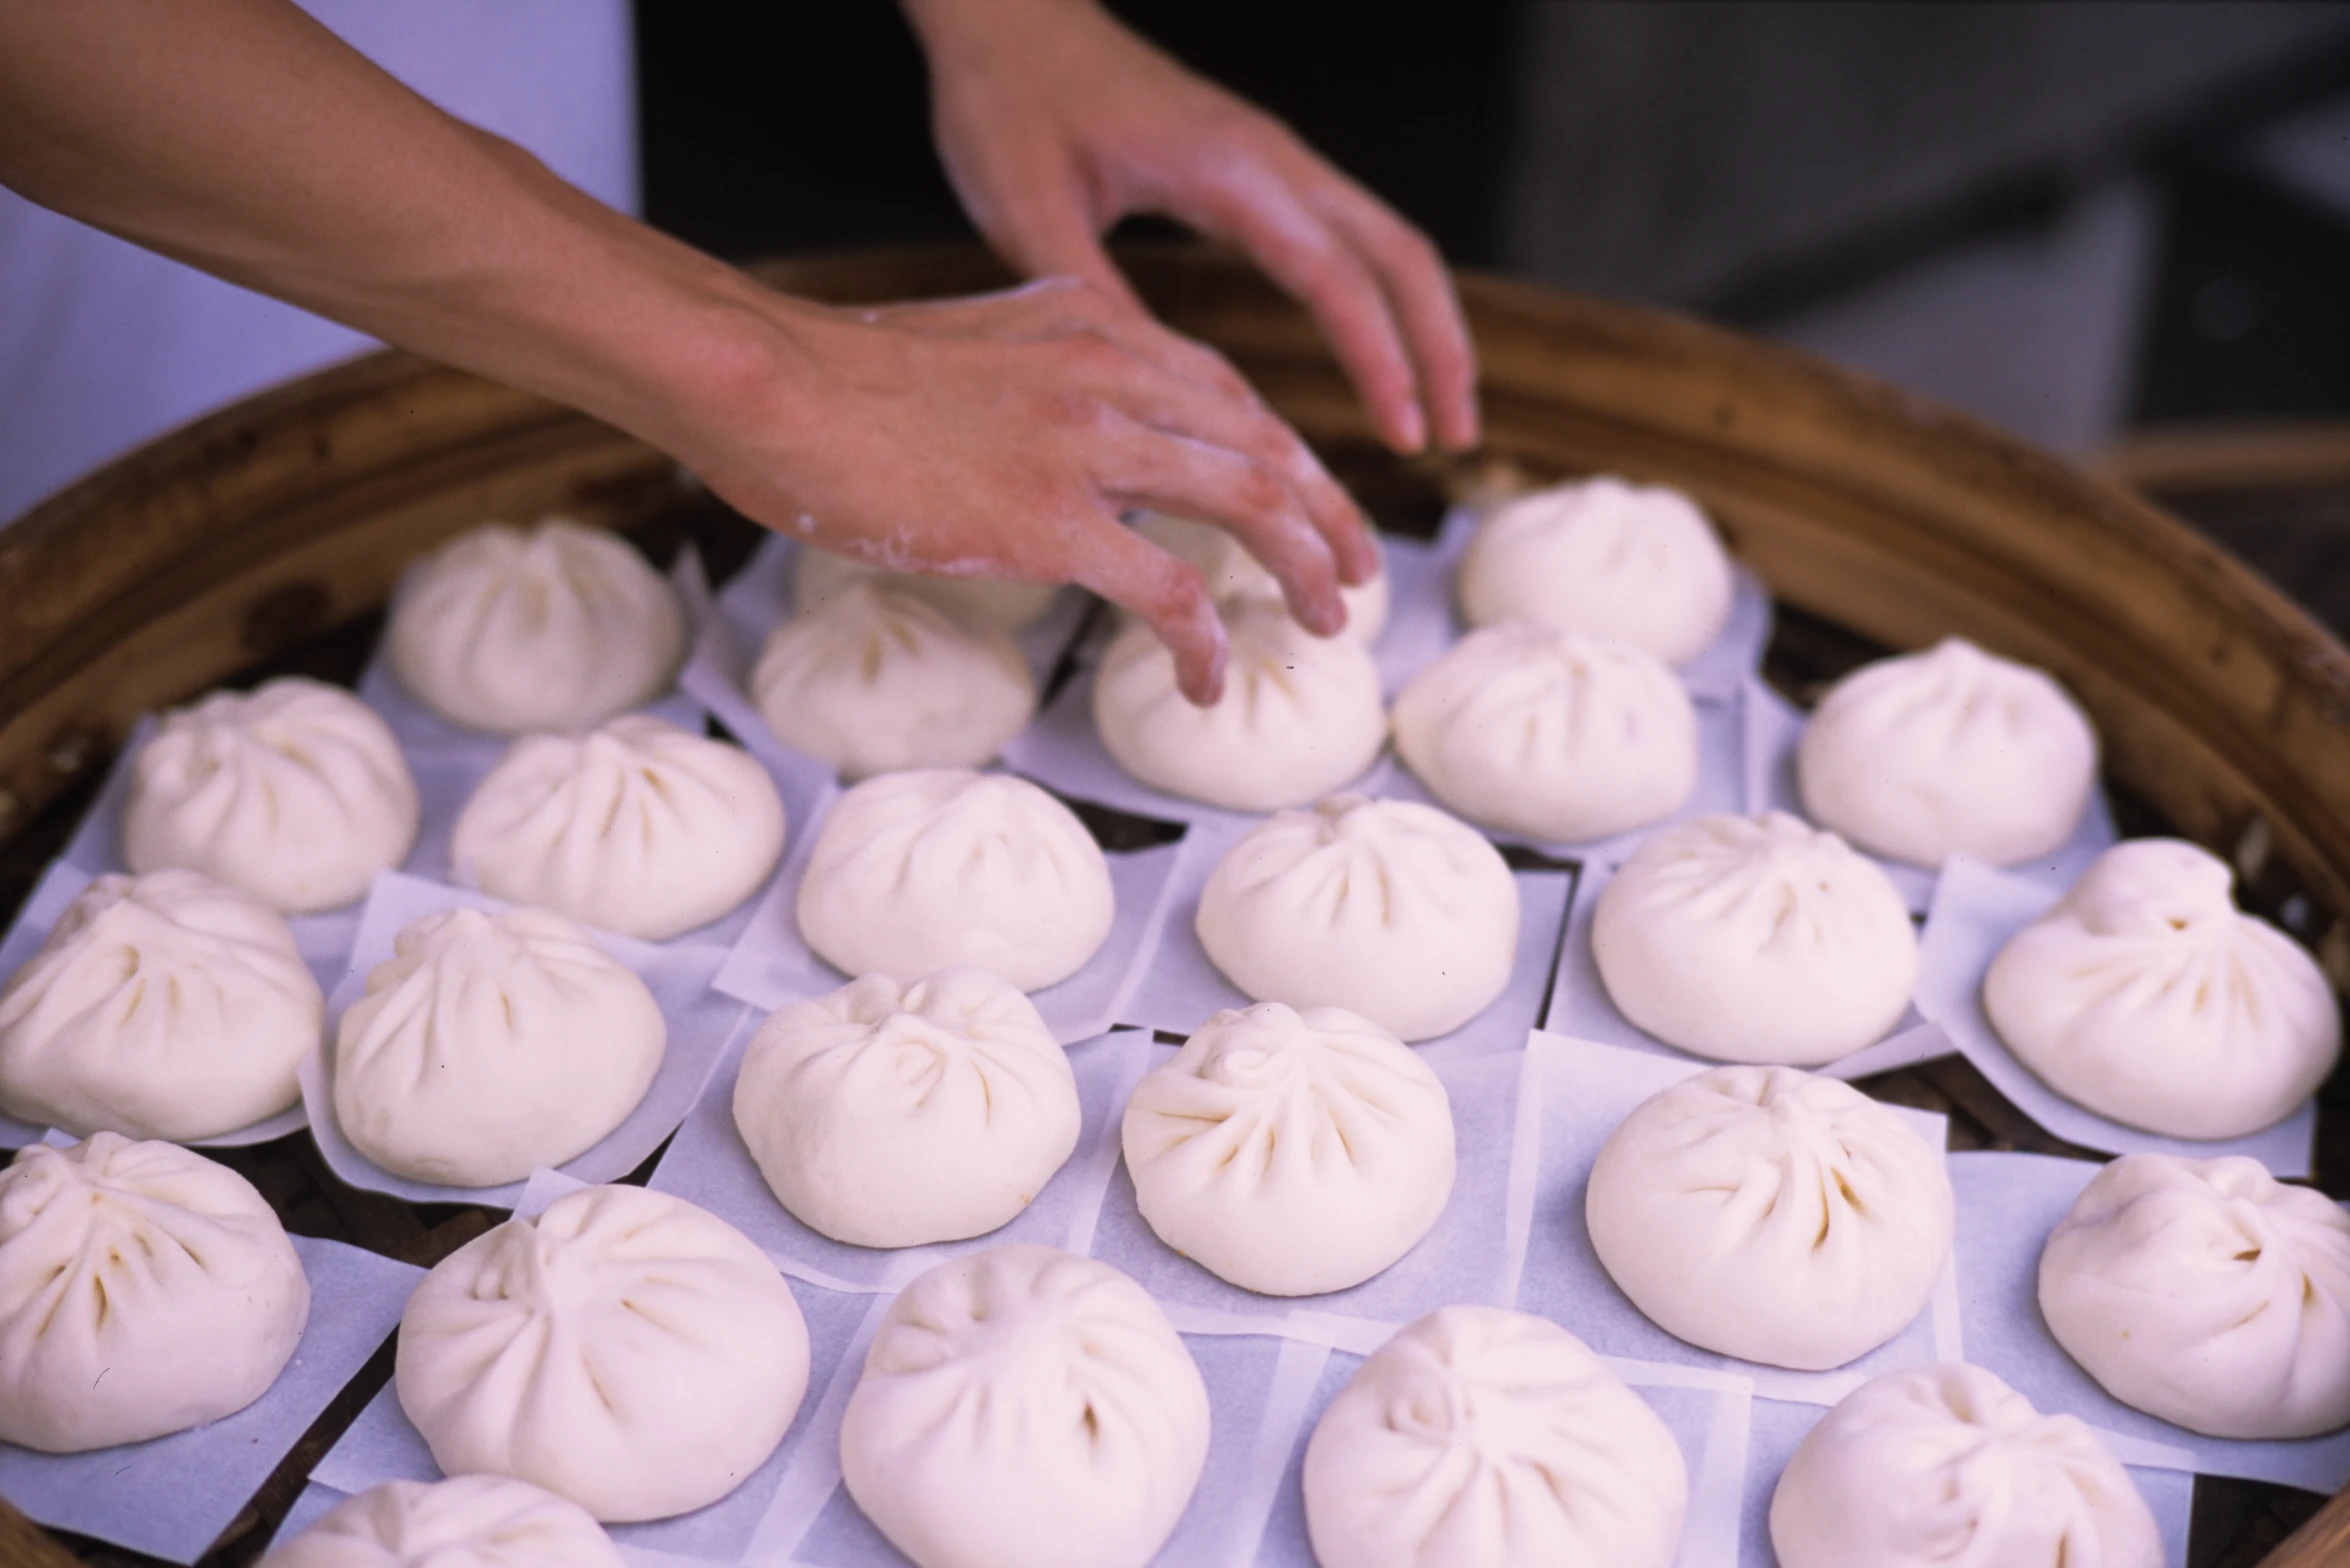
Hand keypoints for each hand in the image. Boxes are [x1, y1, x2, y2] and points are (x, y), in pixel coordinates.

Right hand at [662, 275, 1377, 703]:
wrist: (770, 385)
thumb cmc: (836, 378)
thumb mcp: (969, 348)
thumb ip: (1037, 380)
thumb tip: (1058, 440)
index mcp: (1092, 322)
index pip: (1226, 391)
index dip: (1285, 453)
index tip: (1312, 503)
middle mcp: (1111, 370)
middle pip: (1265, 442)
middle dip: (1328, 516)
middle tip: (1357, 573)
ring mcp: (1087, 444)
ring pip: (1249, 504)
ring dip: (1301, 571)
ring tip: (1323, 625)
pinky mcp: (1051, 520)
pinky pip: (1171, 593)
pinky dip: (1204, 643)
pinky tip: (1205, 681)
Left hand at [904, 0, 1478, 456]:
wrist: (1009, 20)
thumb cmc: (1009, 105)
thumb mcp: (1028, 213)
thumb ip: (1095, 299)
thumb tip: (1158, 396)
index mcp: (1229, 171)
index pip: (1338, 278)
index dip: (1380, 362)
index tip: (1404, 437)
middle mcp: (1273, 159)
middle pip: (1402, 255)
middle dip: (1440, 349)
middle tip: (1456, 442)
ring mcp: (1275, 161)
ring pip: (1390, 243)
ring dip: (1426, 327)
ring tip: (1439, 417)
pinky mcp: (1260, 170)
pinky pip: (1350, 238)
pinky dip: (1384, 300)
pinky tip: (1381, 356)